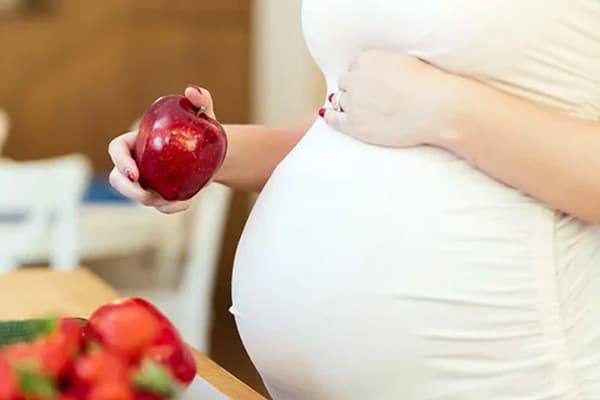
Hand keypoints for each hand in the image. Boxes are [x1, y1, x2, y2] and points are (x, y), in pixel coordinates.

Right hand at [108, 85, 215, 213]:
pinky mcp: (161, 195)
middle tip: (147, 195)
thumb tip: (192, 92)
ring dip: (151, 201)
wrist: (216, 153)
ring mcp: (148, 181)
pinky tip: (186, 203)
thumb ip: (201, 98)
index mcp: (137, 140)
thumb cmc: (204, 128)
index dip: (119, 161)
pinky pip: (160, 207)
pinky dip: (170, 208)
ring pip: (137, 196)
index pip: (117, 149)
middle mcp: (137, 162)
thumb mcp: (205, 112)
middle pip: (117, 179)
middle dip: (127, 190)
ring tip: (174, 198)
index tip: (134, 173)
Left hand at [321, 50, 463, 146]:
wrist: (437, 109)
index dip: (364, 76)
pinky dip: (331, 117)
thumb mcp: (405, 61)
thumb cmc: (429, 85)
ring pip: (340, 100)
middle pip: (346, 82)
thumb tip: (379, 73)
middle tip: (368, 98)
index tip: (371, 83)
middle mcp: (356, 79)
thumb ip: (385, 65)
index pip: (356, 66)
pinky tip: (330, 116)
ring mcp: (354, 102)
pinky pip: (334, 119)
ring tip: (358, 109)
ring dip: (347, 103)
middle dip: (355, 89)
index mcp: (368, 59)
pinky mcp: (355, 125)